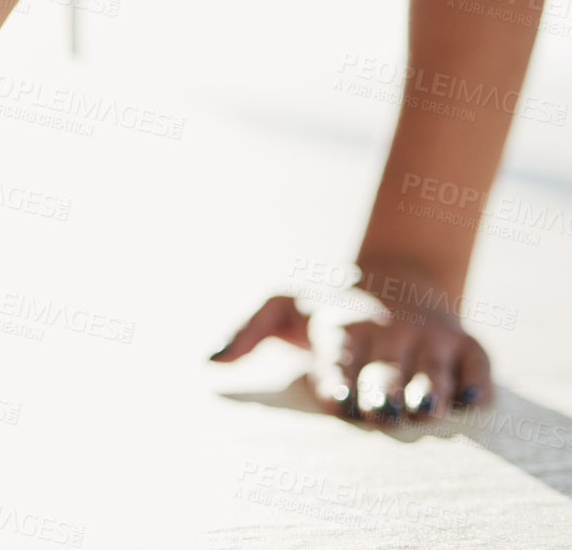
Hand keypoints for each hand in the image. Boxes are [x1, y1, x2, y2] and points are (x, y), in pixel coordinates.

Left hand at [209, 289, 491, 423]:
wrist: (398, 275)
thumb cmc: (328, 305)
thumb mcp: (281, 305)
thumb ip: (245, 332)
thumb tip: (207, 360)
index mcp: (341, 329)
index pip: (338, 359)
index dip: (339, 380)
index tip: (339, 400)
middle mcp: (389, 335)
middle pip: (387, 371)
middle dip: (384, 391)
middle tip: (382, 411)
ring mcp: (430, 341)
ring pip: (433, 371)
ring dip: (430, 391)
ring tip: (425, 409)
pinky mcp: (467, 347)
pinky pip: (478, 366)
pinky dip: (477, 382)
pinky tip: (472, 399)